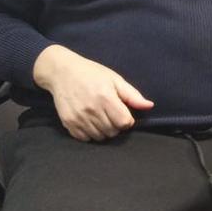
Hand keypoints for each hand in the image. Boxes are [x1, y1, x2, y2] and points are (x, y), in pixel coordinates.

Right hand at [32, 45, 153, 141]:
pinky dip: (90, 133)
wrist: (62, 72)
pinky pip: (85, 138)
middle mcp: (91, 109)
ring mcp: (78, 117)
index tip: (122, 112)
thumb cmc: (91, 74)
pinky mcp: (68, 123)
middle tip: (110, 113)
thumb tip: (149, 106)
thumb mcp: (114, 79)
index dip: (127, 119)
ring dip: (104, 130)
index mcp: (105, 97)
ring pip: (100, 137)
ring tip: (100, 116)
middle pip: (113, 132)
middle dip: (116, 125)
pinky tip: (90, 121)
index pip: (124, 122)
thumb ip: (132, 95)